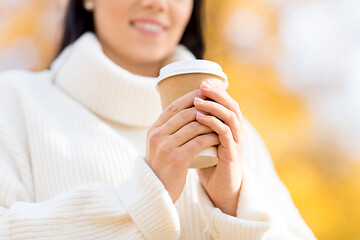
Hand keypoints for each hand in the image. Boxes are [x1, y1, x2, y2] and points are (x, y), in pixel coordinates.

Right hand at [146, 89, 219, 202]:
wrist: (156, 193)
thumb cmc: (162, 168)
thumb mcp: (159, 146)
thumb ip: (167, 131)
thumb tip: (184, 113)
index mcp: (153, 130)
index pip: (173, 107)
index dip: (190, 97)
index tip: (204, 92)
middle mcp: (157, 135)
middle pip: (184, 113)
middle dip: (203, 106)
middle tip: (218, 104)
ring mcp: (166, 147)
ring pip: (193, 126)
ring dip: (210, 121)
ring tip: (222, 120)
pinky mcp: (177, 159)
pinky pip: (198, 142)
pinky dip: (211, 136)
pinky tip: (220, 135)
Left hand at [194, 80, 246, 215]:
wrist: (219, 189)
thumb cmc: (210, 164)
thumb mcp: (204, 141)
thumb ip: (199, 127)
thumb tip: (181, 111)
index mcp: (233, 128)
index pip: (228, 104)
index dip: (217, 92)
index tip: (202, 83)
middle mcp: (238, 132)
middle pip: (232, 106)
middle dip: (217, 94)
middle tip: (202, 85)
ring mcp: (237, 143)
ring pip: (231, 117)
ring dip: (214, 107)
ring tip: (198, 100)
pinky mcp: (232, 154)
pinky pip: (225, 134)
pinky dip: (213, 123)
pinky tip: (199, 118)